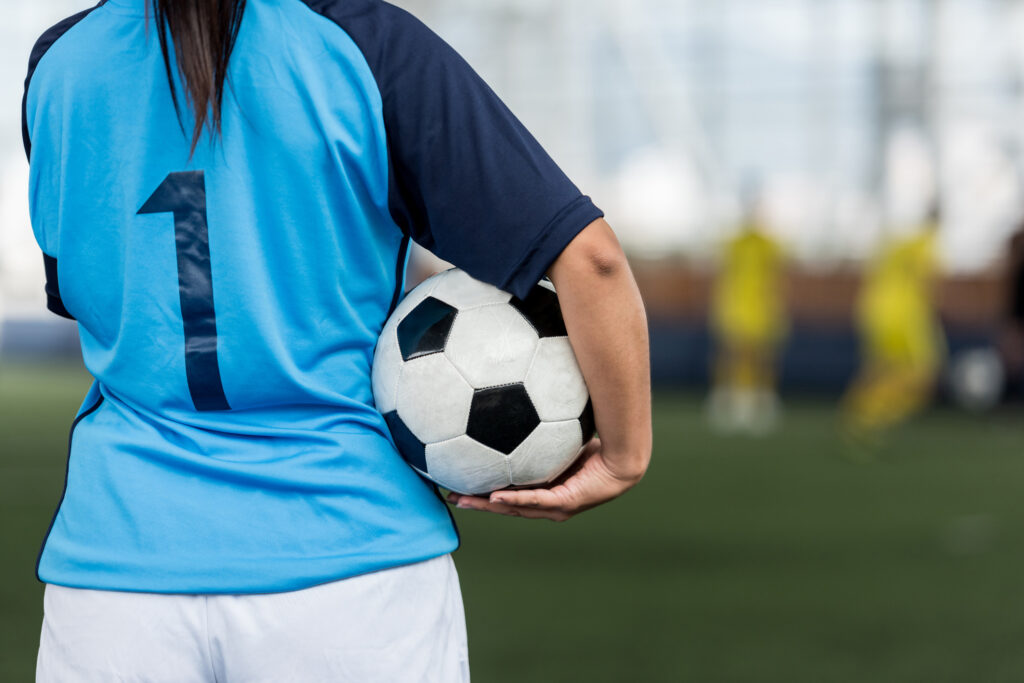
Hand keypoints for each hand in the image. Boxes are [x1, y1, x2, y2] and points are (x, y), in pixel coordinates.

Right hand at [446, 438, 645, 521]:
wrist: (625, 456)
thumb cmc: (597, 441)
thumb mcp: (559, 431)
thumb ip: (539, 419)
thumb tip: (524, 389)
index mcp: (544, 489)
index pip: (509, 491)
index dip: (484, 490)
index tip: (461, 483)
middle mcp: (547, 502)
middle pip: (505, 505)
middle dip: (477, 501)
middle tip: (451, 495)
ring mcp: (556, 506)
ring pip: (514, 507)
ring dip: (487, 505)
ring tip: (462, 499)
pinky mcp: (566, 503)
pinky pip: (536, 500)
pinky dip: (514, 499)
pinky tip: (493, 497)